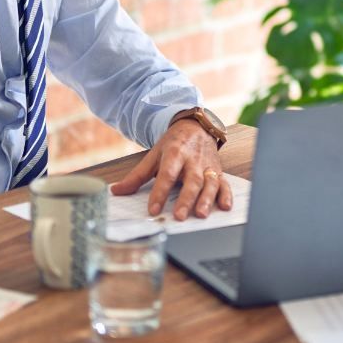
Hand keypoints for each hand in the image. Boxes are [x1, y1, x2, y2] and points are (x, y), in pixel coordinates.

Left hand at [109, 120, 230, 219]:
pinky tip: (225, 207)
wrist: (196, 127)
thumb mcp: (154, 155)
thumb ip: (137, 176)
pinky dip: (226, 195)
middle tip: (179, 216)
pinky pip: (224, 184)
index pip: (167, 174)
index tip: (153, 209)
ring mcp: (208, 166)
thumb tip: (116, 191)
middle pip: (191, 180)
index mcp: (175, 153)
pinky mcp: (218, 171)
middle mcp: (193, 160)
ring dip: (206, 199)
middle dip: (186, 199)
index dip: (160, 193)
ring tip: (200, 214)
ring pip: (210, 183)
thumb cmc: (174, 144)